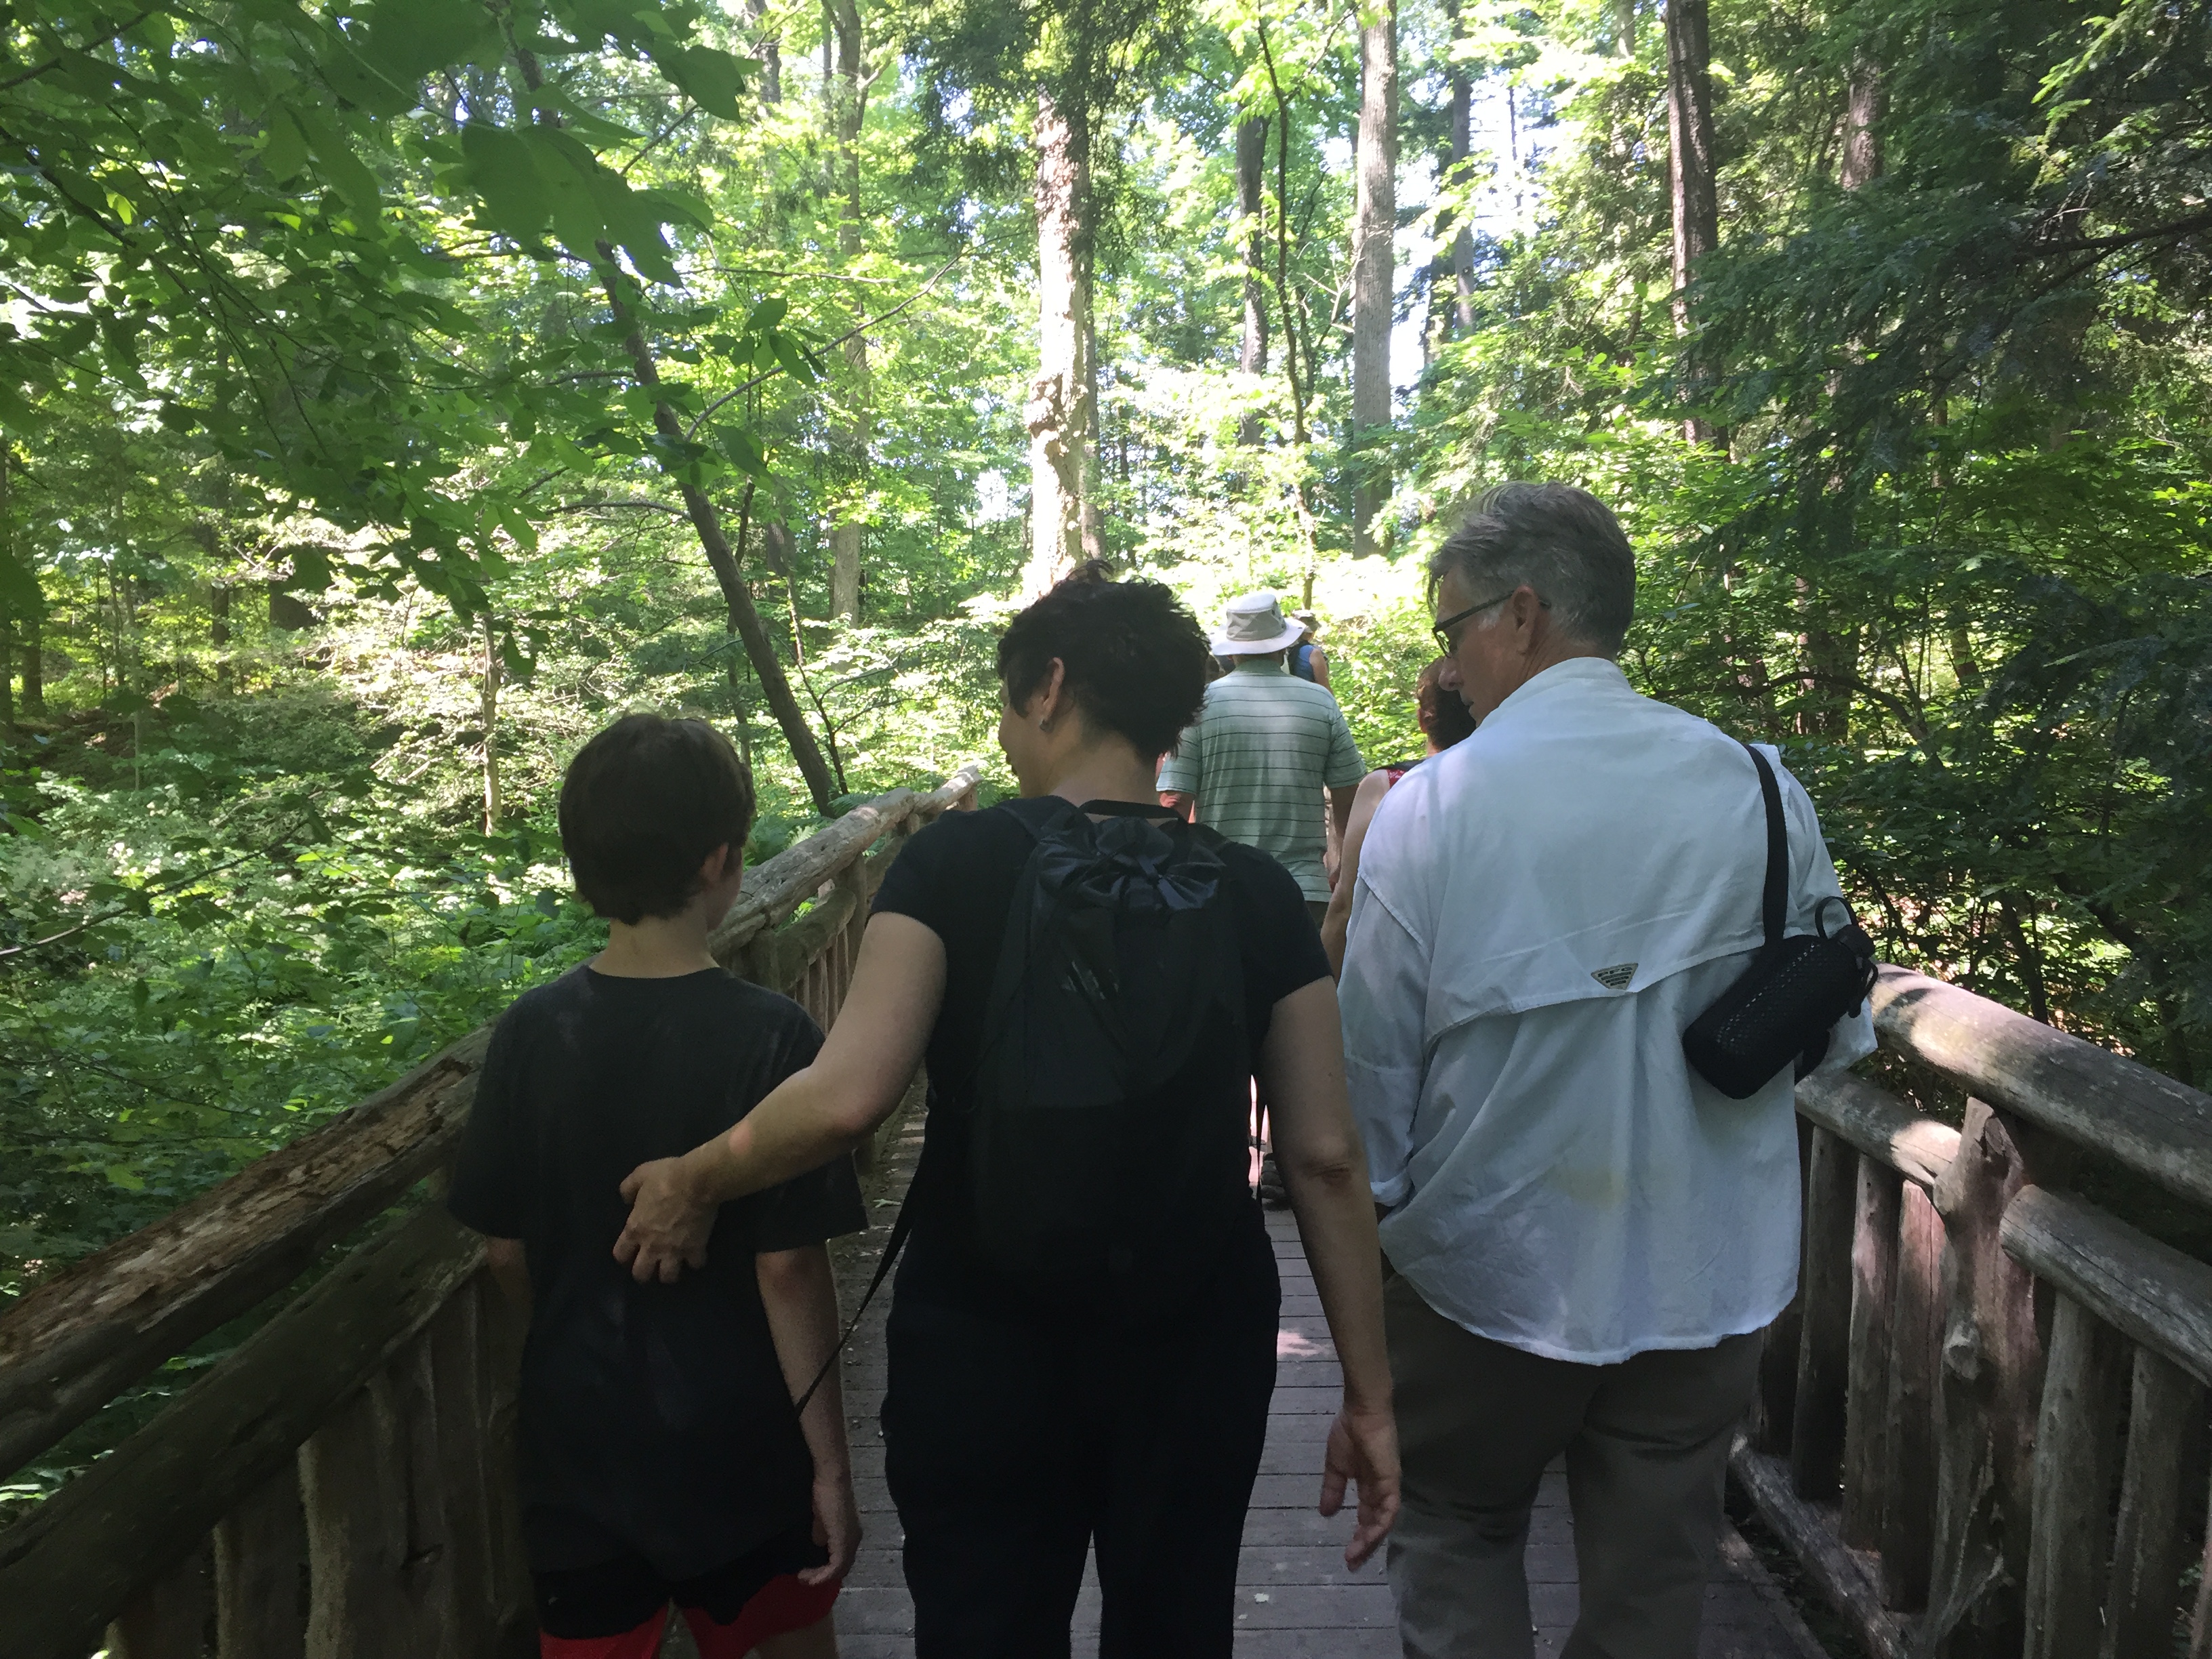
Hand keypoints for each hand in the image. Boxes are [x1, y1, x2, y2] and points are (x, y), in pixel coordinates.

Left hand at [613, 1157, 713, 1283]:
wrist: (696, 1181)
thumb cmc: (666, 1176)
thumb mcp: (641, 1174)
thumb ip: (629, 1188)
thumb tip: (626, 1198)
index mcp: (635, 1229)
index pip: (620, 1255)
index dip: (624, 1256)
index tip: (631, 1251)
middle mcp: (651, 1246)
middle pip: (641, 1274)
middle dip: (645, 1272)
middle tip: (652, 1264)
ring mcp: (674, 1250)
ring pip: (668, 1277)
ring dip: (670, 1272)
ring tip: (674, 1264)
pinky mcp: (695, 1248)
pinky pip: (695, 1264)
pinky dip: (696, 1261)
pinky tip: (697, 1254)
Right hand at [798, 1471, 860, 1586]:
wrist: (830, 1481)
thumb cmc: (825, 1494)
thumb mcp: (821, 1519)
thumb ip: (822, 1533)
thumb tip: (818, 1545)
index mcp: (850, 1535)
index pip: (841, 1560)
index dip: (825, 1570)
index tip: (806, 1572)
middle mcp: (854, 1540)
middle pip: (842, 1568)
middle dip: (822, 1576)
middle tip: (803, 1578)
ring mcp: (851, 1542)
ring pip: (839, 1569)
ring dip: (820, 1577)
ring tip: (803, 1577)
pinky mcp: (844, 1542)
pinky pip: (836, 1566)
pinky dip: (823, 1575)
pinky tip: (809, 1575)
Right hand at [1319, 1402, 1400, 1569]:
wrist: (1361, 1411)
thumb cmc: (1349, 1432)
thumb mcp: (1335, 1466)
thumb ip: (1333, 1490)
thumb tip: (1325, 1513)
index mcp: (1368, 1487)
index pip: (1367, 1519)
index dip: (1358, 1538)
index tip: (1346, 1556)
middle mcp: (1381, 1491)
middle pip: (1376, 1525)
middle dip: (1365, 1546)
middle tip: (1352, 1565)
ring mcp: (1388, 1487)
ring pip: (1383, 1522)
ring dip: (1370, 1540)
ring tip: (1356, 1555)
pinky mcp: (1391, 1480)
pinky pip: (1389, 1508)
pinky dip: (1380, 1524)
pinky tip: (1367, 1537)